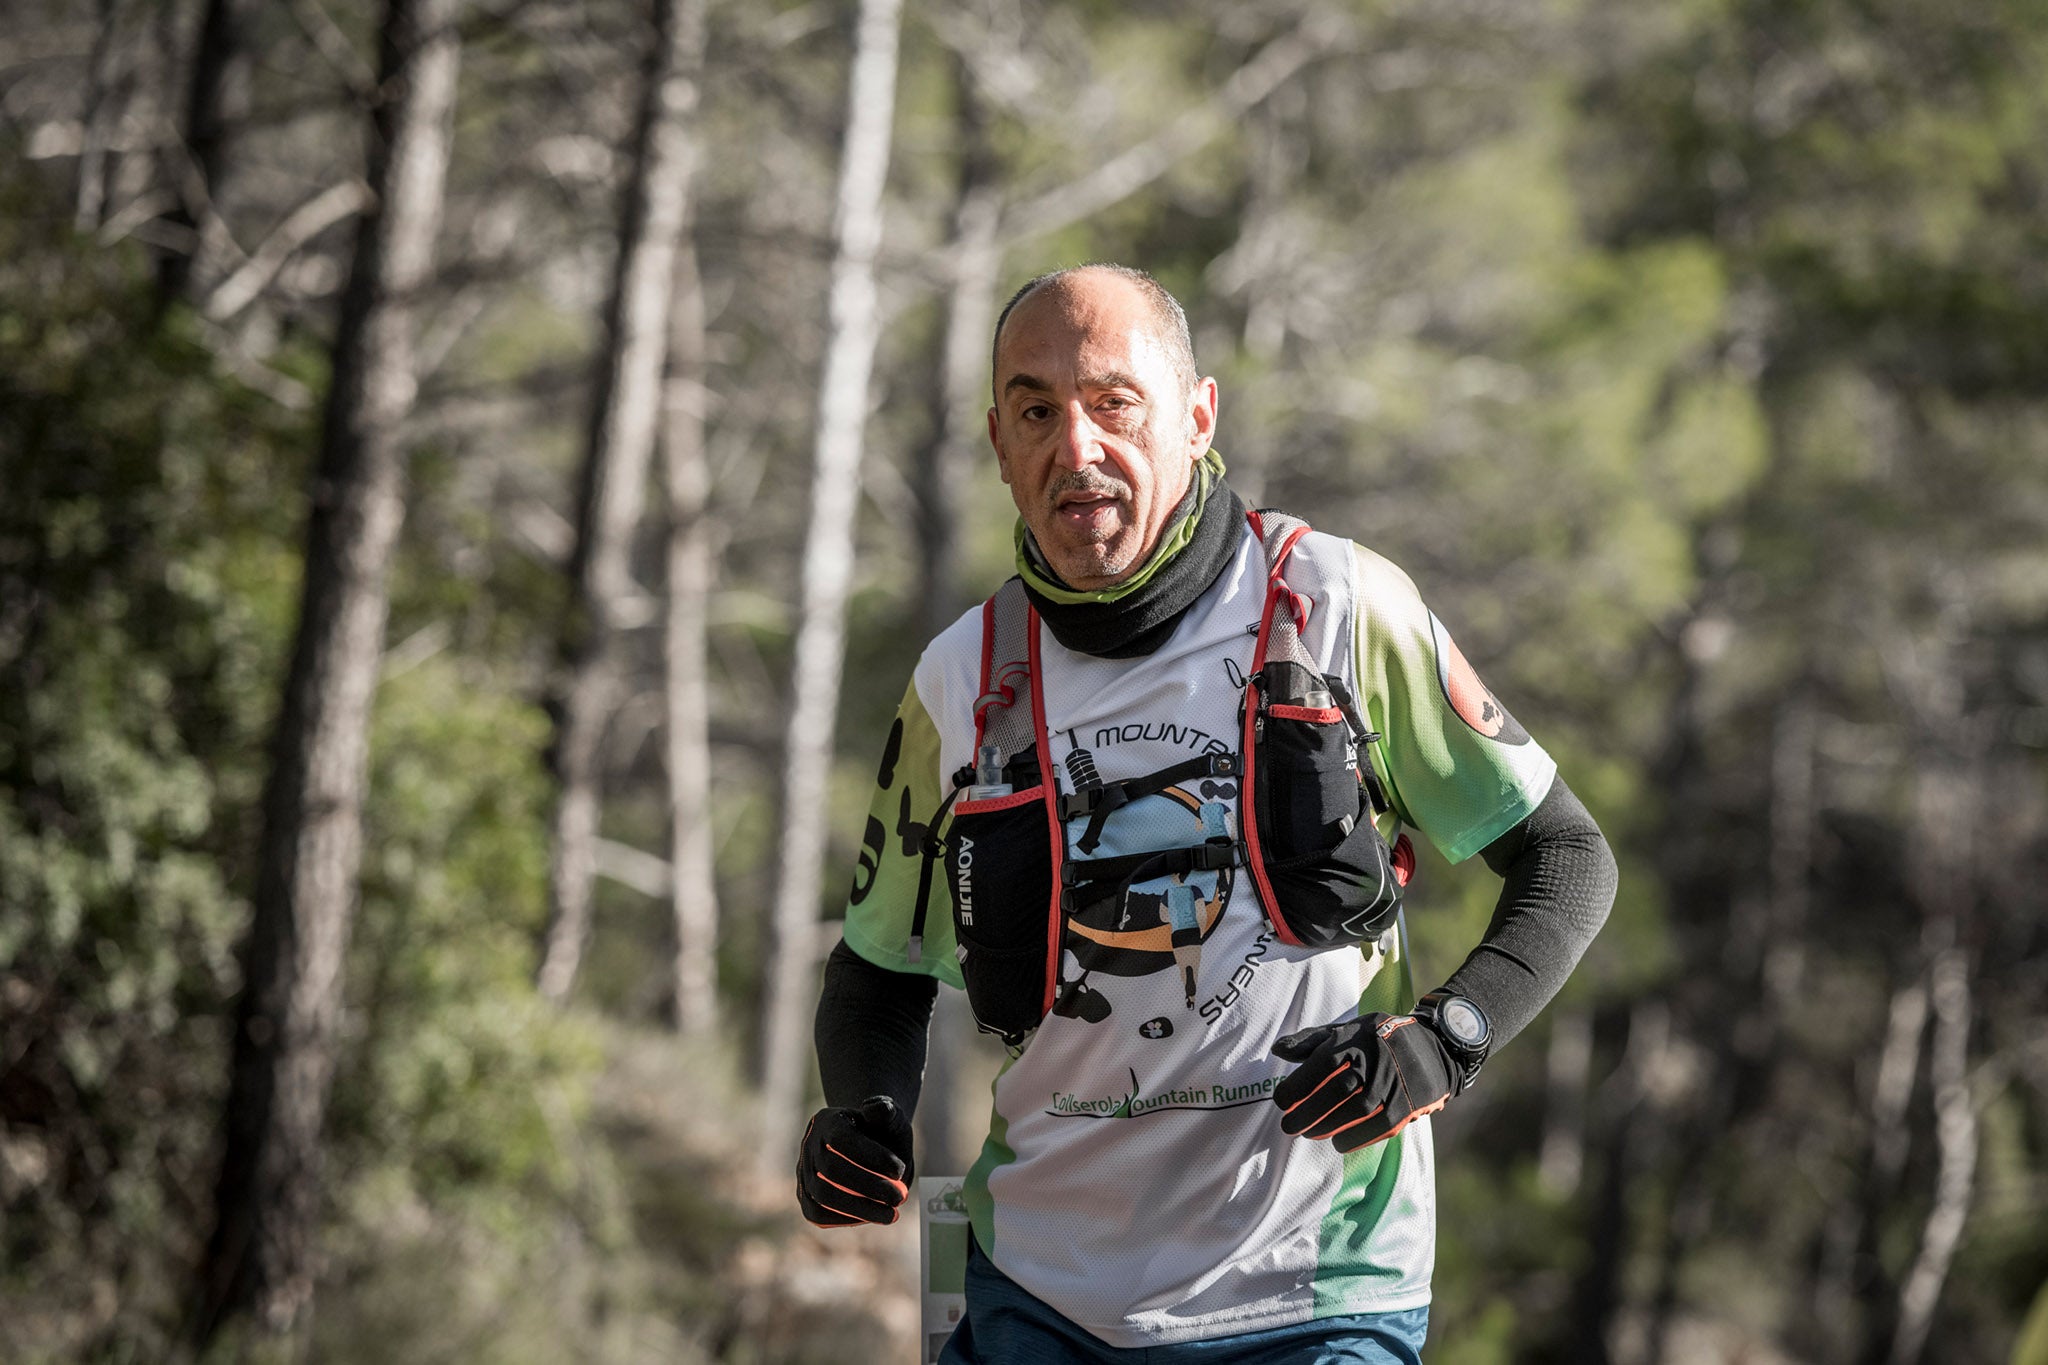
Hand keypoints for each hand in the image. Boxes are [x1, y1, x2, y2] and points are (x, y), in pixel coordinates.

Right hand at [796, 1095, 915, 1226]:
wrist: (870, 1143)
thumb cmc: (882, 1129)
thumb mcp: (890, 1114)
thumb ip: (885, 1110)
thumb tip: (875, 1108)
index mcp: (826, 1120)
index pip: (841, 1139)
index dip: (870, 1156)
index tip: (900, 1170)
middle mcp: (809, 1145)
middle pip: (830, 1170)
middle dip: (868, 1186)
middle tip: (900, 1198)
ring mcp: (803, 1172)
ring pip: (822, 1196)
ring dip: (860, 1209)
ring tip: (892, 1215)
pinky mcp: (806, 1196)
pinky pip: (817, 1213)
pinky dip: (844, 1219)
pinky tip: (873, 1218)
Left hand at [1271, 1013, 1456, 1151]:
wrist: (1434, 1047)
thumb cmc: (1379, 1039)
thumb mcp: (1347, 1029)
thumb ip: (1311, 1040)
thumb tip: (1277, 1051)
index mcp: (1356, 1039)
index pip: (1322, 1064)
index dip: (1298, 1085)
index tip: (1280, 1100)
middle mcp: (1374, 1061)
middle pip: (1336, 1091)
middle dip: (1307, 1112)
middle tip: (1287, 1126)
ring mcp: (1392, 1084)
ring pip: (1355, 1111)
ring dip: (1327, 1127)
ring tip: (1308, 1134)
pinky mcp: (1406, 1105)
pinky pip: (1378, 1127)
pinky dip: (1355, 1138)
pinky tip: (1338, 1142)